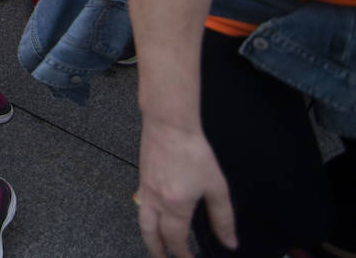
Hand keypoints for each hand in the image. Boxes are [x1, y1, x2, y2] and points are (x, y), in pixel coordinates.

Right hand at [137, 120, 235, 256]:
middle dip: (159, 252)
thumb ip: (222, 217)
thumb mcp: (216, 186)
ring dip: (149, 238)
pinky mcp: (143, 178)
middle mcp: (156, 202)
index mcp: (176, 206)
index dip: (184, 255)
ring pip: (143, 222)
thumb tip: (229, 242)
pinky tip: (155, 216)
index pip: (176, 240)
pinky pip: (142, 206)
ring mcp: (146, 190)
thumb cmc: (193, 152)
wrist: (169, 125)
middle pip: (152, 235)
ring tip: (155, 246)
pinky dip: (147, 219)